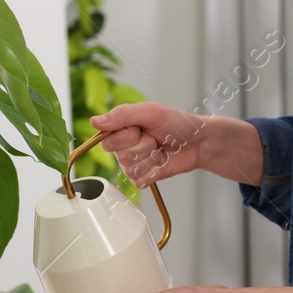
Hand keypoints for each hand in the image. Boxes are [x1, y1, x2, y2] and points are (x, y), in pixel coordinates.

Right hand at [89, 102, 208, 188]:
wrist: (198, 142)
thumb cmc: (176, 123)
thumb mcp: (150, 112)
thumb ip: (122, 115)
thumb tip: (94, 121)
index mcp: (120, 129)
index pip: (107, 141)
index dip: (126, 137)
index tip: (140, 128)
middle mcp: (123, 147)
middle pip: (120, 156)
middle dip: (142, 146)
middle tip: (154, 138)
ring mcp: (133, 164)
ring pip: (131, 170)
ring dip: (151, 158)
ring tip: (159, 149)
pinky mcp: (144, 177)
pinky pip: (140, 181)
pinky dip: (155, 171)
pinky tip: (161, 162)